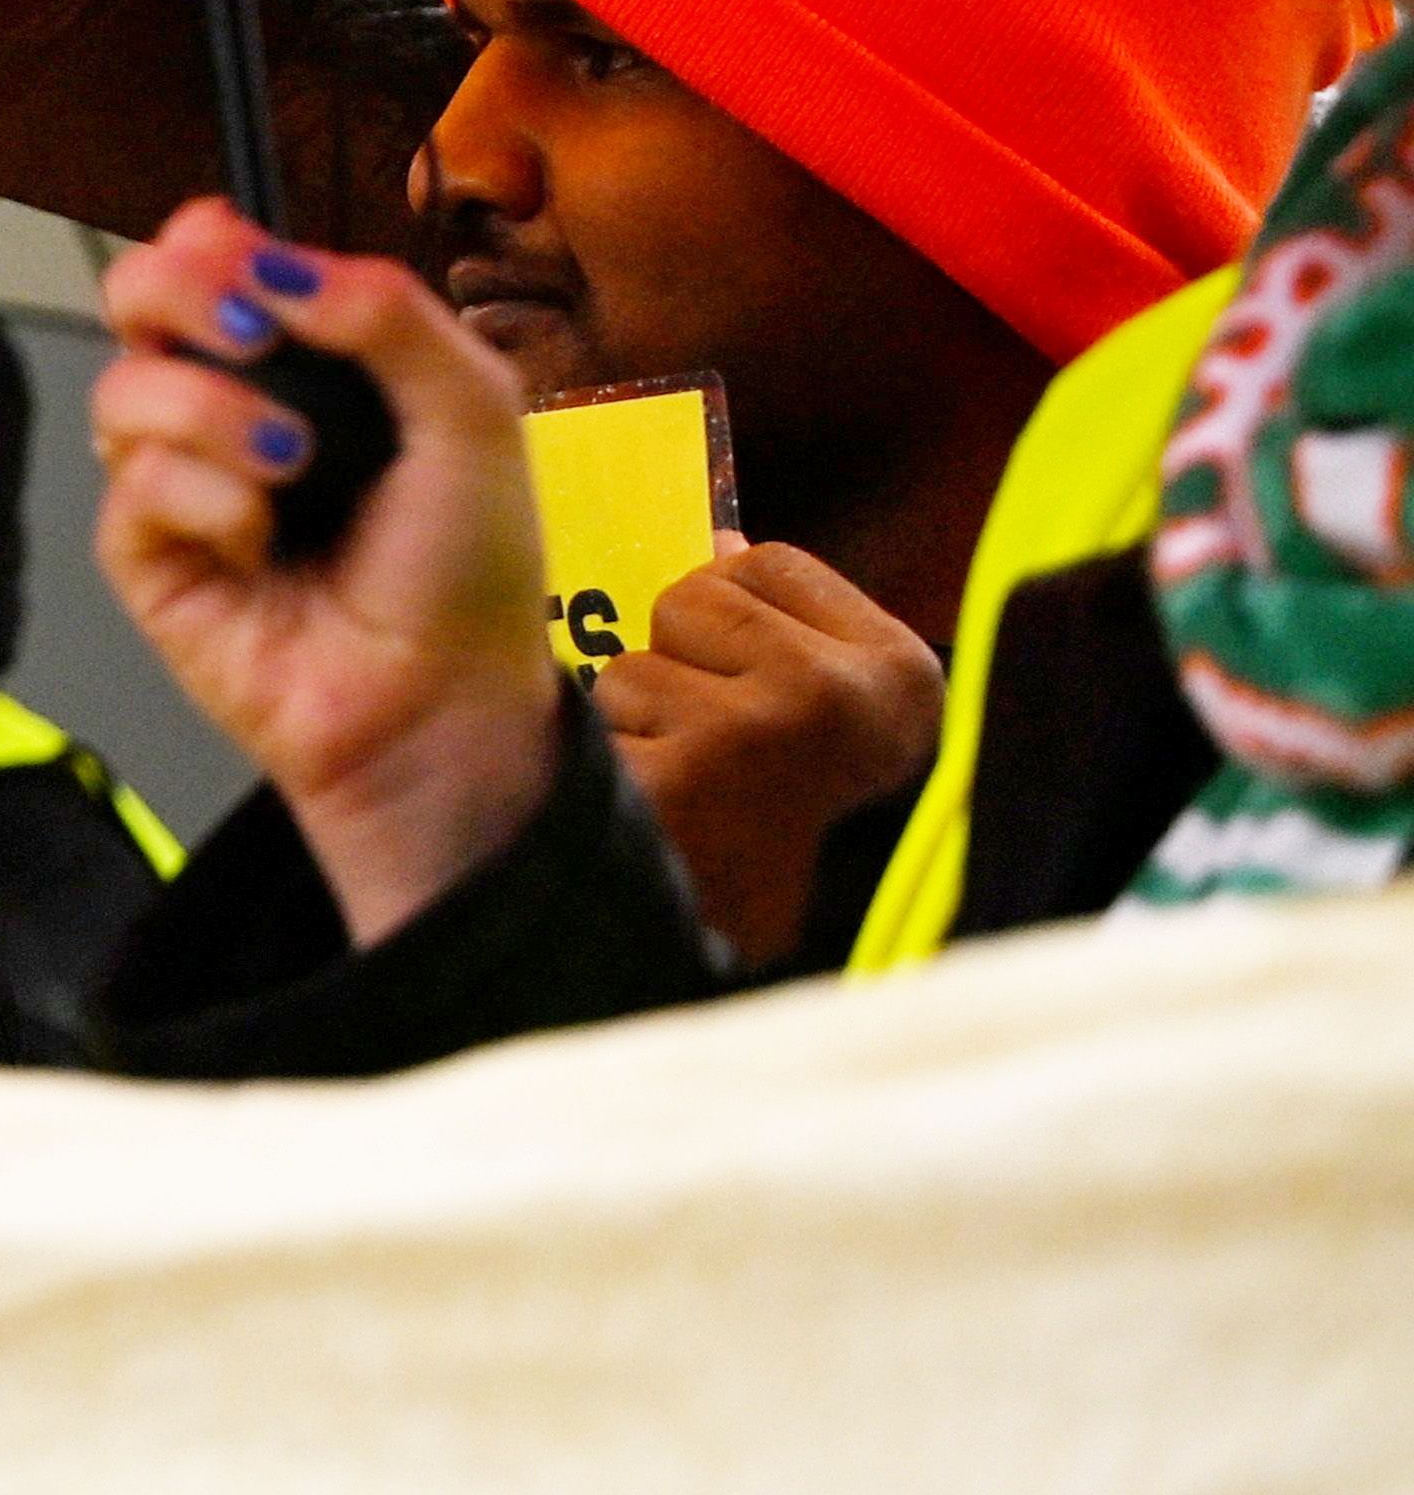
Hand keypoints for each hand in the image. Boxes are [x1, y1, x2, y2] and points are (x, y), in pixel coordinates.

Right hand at [90, 202, 554, 948]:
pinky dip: (206, 501)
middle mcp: (227, 402)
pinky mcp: (143, 555)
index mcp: (304, 356)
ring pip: (124, 387)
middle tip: (246, 333)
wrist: (441, 703)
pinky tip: (259, 542)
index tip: (260, 273)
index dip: (215, 242)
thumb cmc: (465, 571)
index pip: (213, 250)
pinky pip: (133, 486)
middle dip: (178, 292)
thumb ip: (388, 314)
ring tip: (292, 466)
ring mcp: (178, 476)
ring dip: (211, 413)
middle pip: (135, 292)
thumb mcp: (473, 413)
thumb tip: (276, 262)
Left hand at [606, 539, 943, 970]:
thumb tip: (720, 536)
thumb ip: (779, 616)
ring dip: (635, 720)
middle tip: (718, 750)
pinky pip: (596, 718)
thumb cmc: (771, 817)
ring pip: (634, 663)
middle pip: (692, 595)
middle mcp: (842, 698)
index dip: (732, 614)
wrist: (732, 958)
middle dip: (678, 661)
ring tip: (684, 785)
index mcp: (899, 673)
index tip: (763, 689)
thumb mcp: (820, 706)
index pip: (761, 558)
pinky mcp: (684, 777)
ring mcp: (762, 735)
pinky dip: (606, 763)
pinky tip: (652, 811)